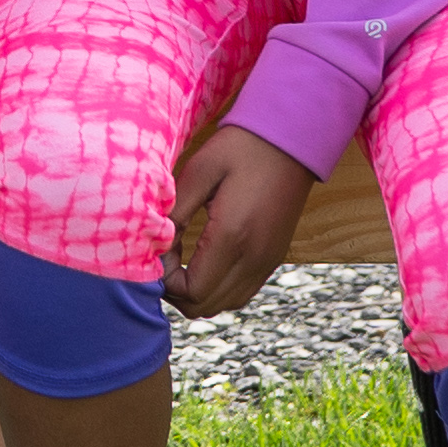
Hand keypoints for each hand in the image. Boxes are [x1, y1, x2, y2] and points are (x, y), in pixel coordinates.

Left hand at [166, 123, 318, 317]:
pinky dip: (217, 287)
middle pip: (204, 307)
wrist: (292, 139)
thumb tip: (154, 244)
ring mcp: (266, 261)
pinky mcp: (272, 258)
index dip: (165, 281)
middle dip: (175, 290)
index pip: (191, 291)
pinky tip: (204, 258)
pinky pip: (240, 293)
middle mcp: (253, 258)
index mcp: (232, 236)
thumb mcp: (200, 171)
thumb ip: (175, 211)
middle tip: (164, 257)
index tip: (158, 250)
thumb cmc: (241, 148)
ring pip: (223, 305)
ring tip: (181, 258)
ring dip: (196, 292)